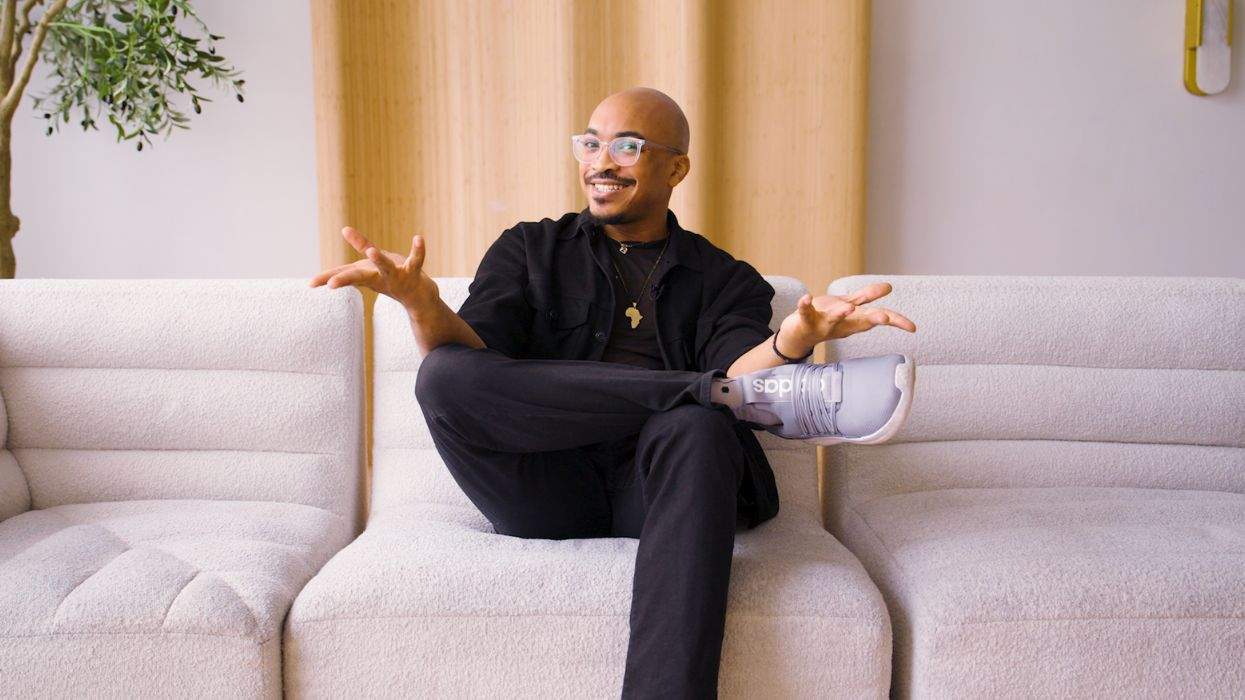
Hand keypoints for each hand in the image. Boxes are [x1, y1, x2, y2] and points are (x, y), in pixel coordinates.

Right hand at [308, 226, 439, 312]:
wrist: (419, 297)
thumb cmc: (393, 277)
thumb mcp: (375, 263)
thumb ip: (361, 245)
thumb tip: (344, 228)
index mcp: (366, 275)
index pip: (343, 275)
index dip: (327, 278)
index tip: (310, 284)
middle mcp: (378, 278)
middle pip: (358, 277)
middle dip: (345, 280)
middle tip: (330, 284)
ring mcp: (396, 276)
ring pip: (386, 267)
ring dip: (379, 260)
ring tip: (371, 251)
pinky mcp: (413, 273)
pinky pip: (416, 260)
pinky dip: (418, 250)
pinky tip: (418, 238)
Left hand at [778, 282, 916, 352]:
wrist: (799, 334)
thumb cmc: (828, 319)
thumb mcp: (850, 307)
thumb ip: (868, 297)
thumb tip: (889, 286)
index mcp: (855, 321)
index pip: (879, 319)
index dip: (896, 322)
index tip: (912, 327)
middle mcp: (843, 324)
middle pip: (860, 321)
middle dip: (872, 319)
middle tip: (884, 318)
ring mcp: (824, 323)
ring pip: (834, 318)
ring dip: (840, 314)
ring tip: (847, 307)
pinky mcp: (806, 319)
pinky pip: (805, 312)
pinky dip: (805, 305)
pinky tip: (806, 298)